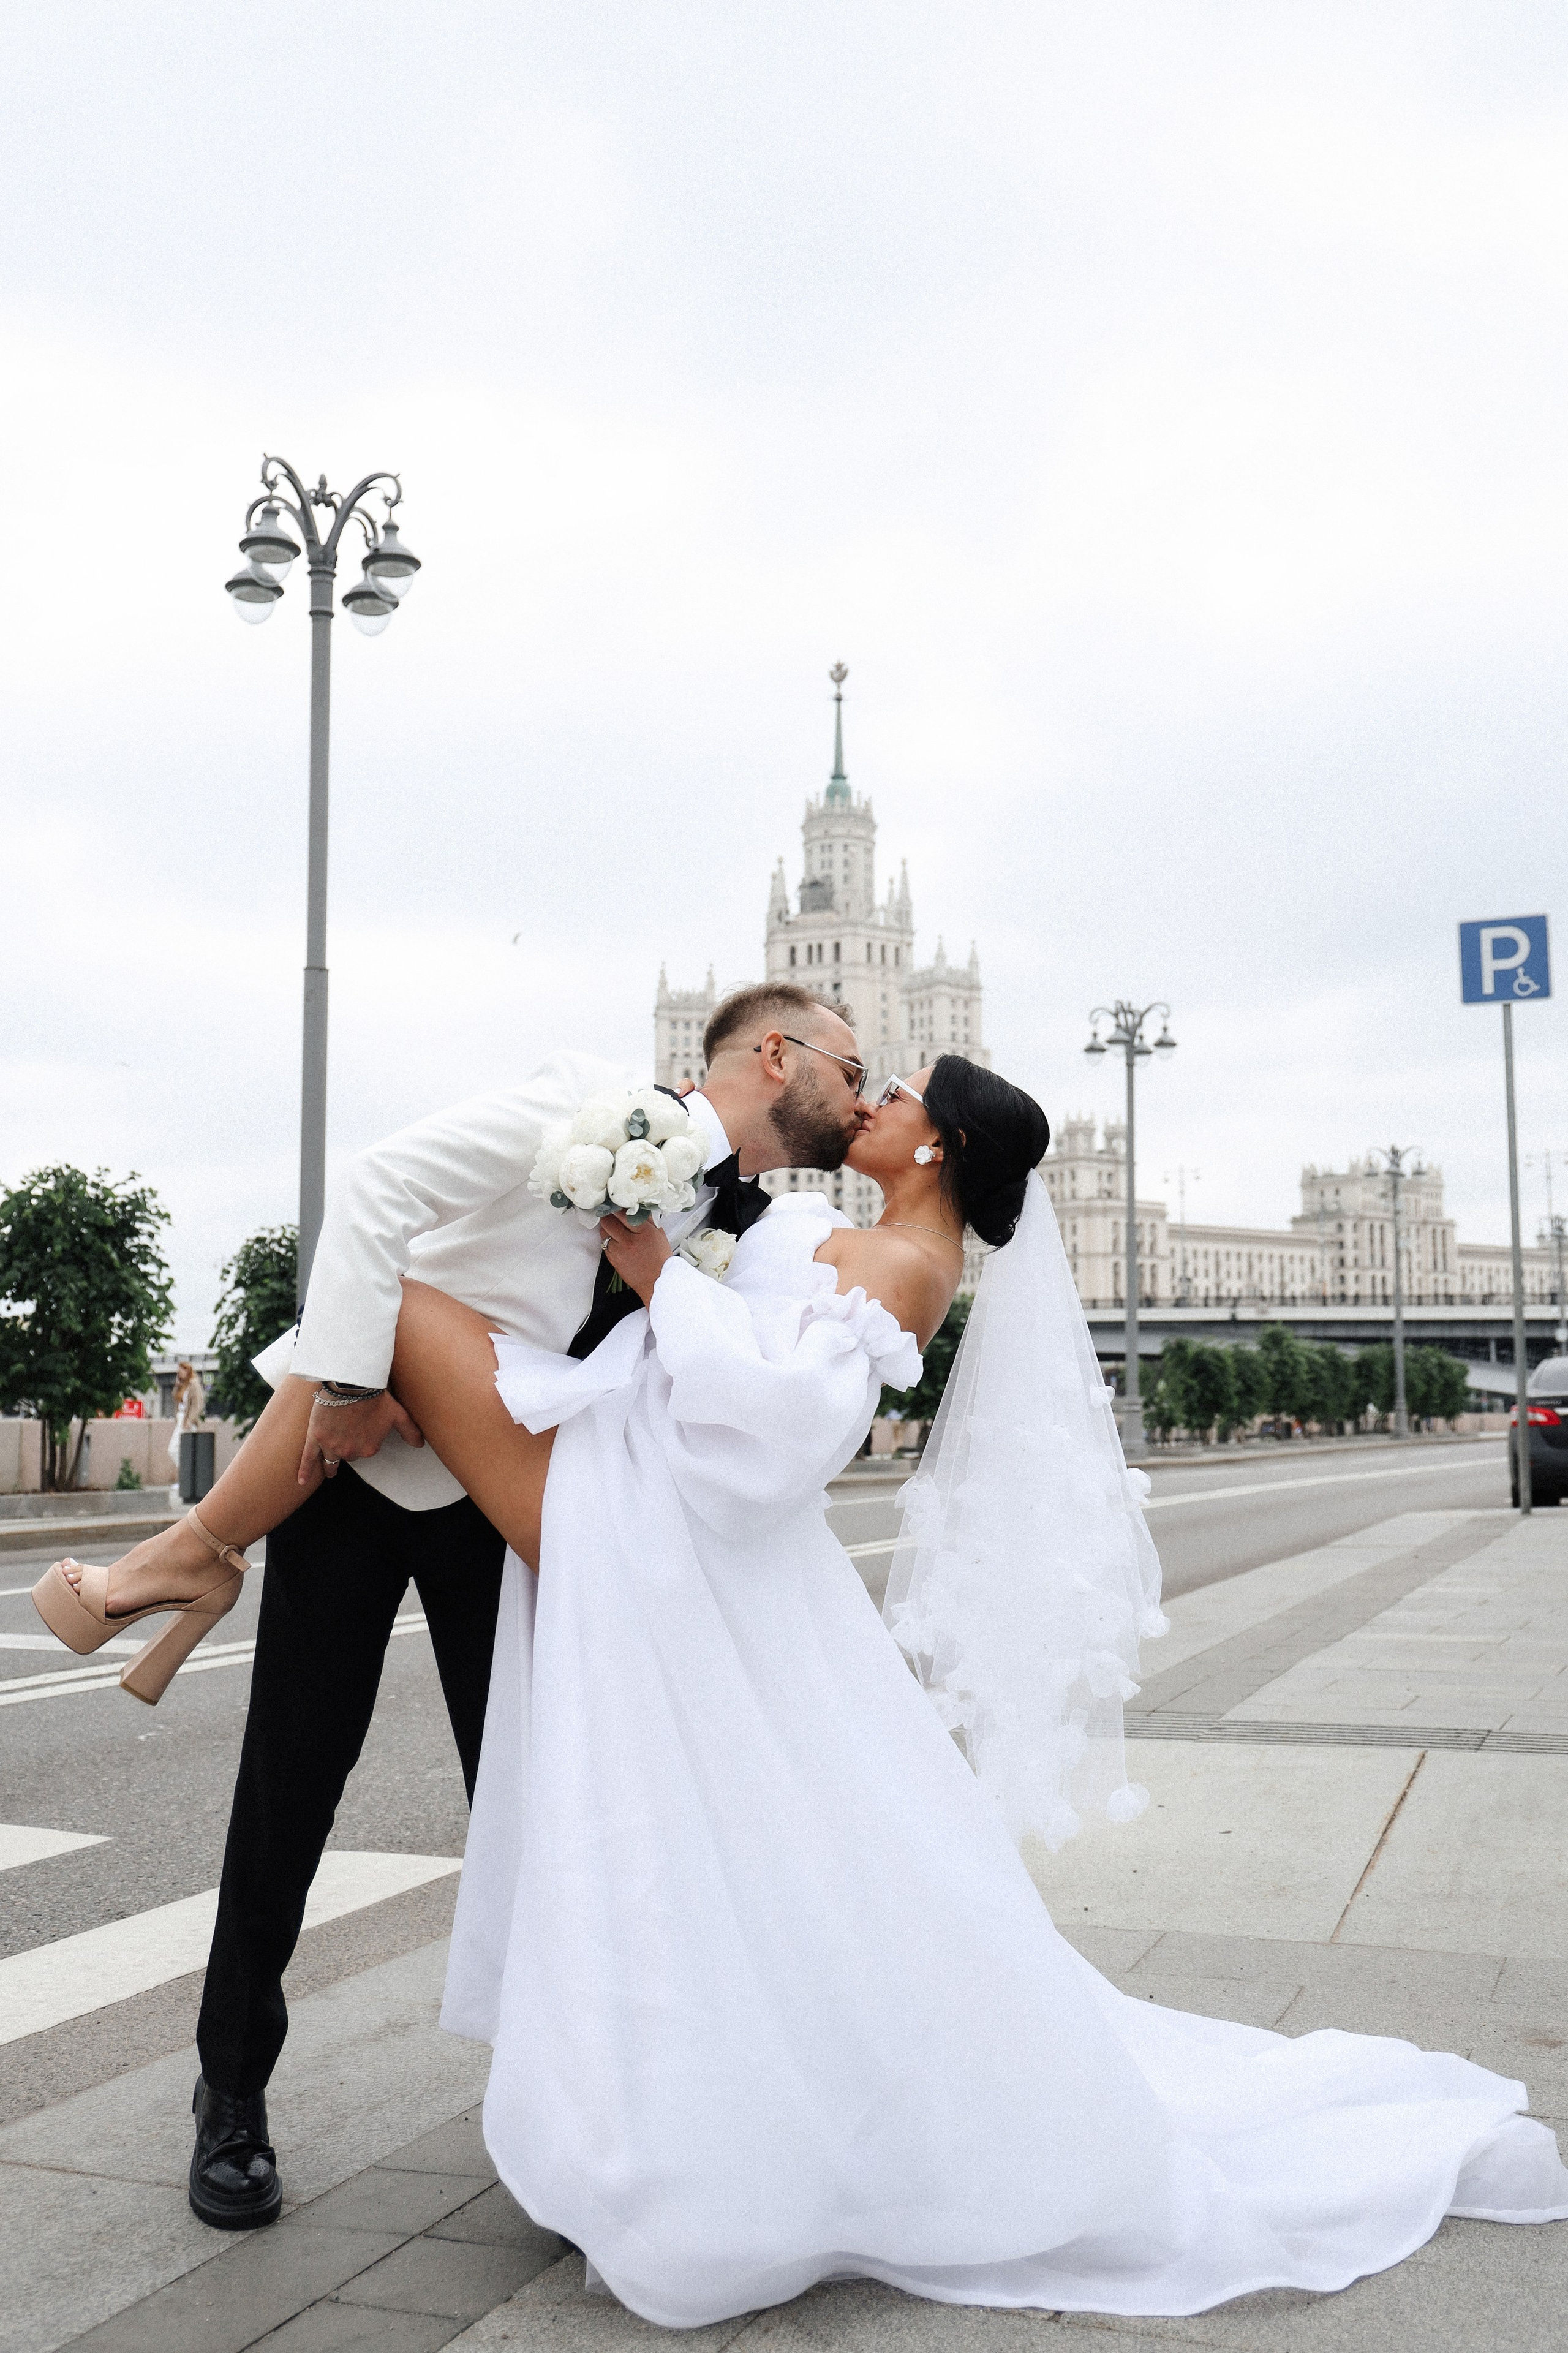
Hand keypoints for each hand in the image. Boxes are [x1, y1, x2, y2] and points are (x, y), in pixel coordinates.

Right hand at [298, 1390, 425, 1484]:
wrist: (353, 1383)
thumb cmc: (376, 1397)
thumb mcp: (398, 1414)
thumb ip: (410, 1431)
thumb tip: (421, 1445)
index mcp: (369, 1449)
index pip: (365, 1451)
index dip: (363, 1440)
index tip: (361, 1430)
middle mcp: (350, 1451)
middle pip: (347, 1454)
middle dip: (348, 1446)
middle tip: (346, 1436)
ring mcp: (331, 1446)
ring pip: (330, 1459)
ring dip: (331, 1463)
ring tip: (330, 1470)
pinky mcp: (316, 1438)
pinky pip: (308, 1459)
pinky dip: (305, 1470)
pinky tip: (301, 1481)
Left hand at [598, 1213, 673, 1307]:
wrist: (656, 1281)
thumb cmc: (660, 1259)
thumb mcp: (659, 1234)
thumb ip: (647, 1220)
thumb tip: (637, 1208)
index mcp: (643, 1232)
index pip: (623, 1213)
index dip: (617, 1207)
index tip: (616, 1203)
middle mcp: (629, 1241)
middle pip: (608, 1222)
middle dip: (608, 1215)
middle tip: (610, 1213)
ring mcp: (619, 1251)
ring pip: (603, 1233)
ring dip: (607, 1228)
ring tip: (614, 1227)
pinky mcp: (612, 1260)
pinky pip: (604, 1245)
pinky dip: (608, 1240)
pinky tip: (616, 1241)